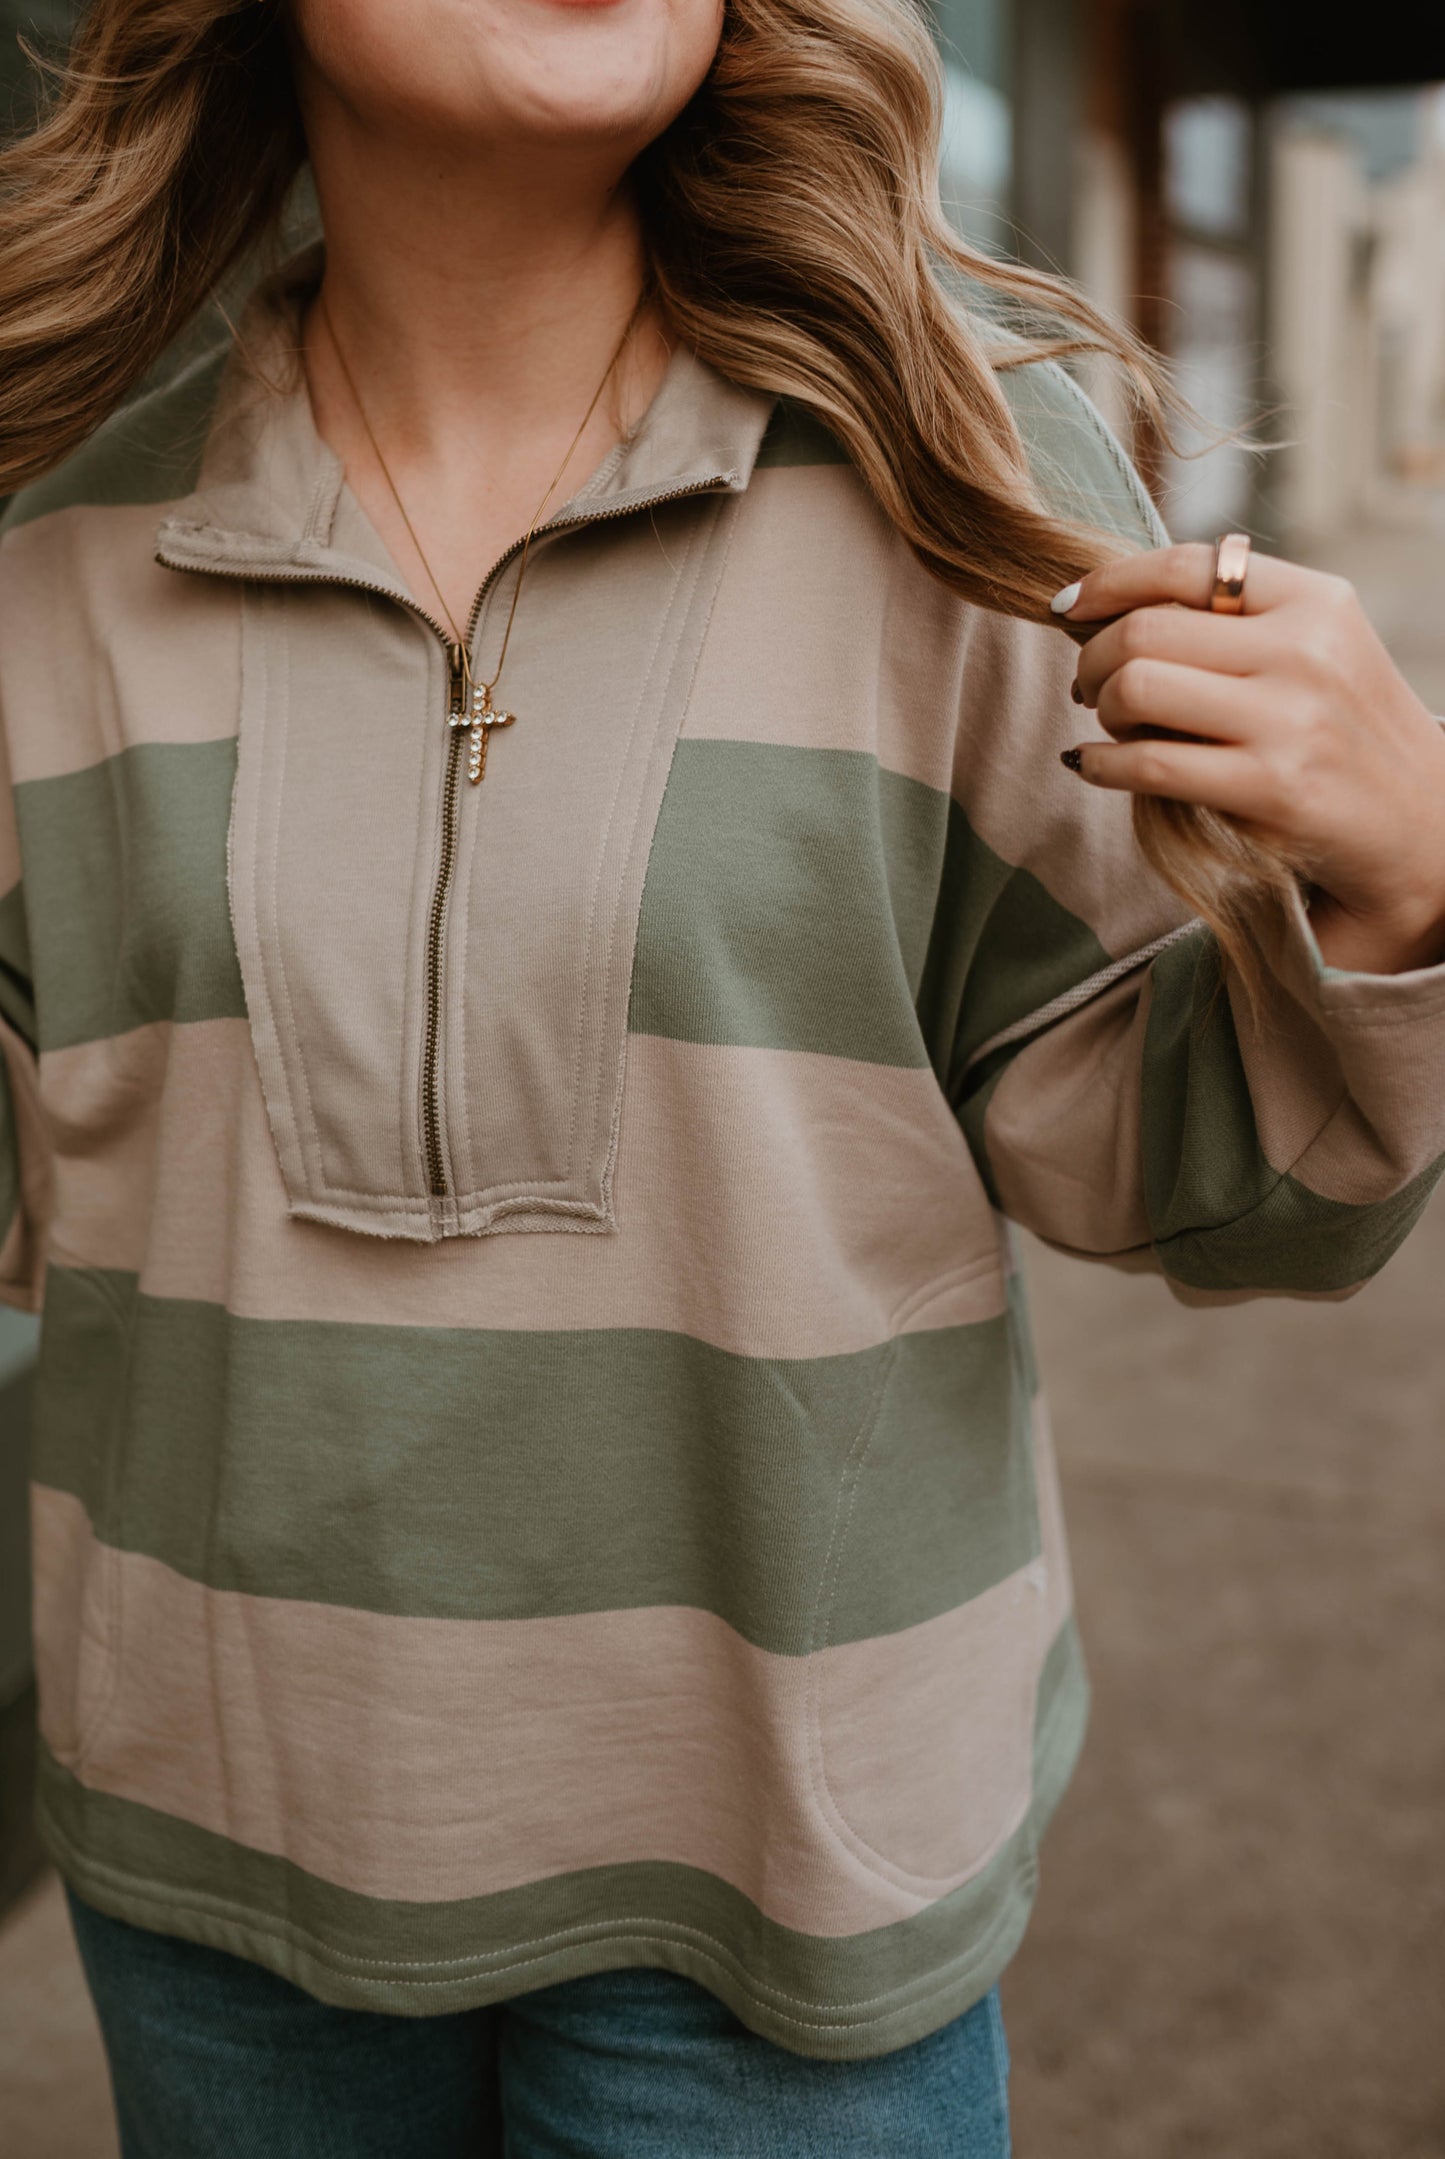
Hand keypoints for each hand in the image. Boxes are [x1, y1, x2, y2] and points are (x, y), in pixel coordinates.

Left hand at [1055, 544, 1444, 974]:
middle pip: (1146, 629)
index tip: (1068, 607)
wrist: (1420, 826)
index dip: (1108, 582)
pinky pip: (1148, 763)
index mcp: (1315, 600)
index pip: (1185, 565)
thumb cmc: (1343, 732)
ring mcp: (1289, 720)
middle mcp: (1305, 650)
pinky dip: (1100, 762)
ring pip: (1138, 687)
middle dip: (1093, 657)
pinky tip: (1092, 764)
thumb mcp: (1316, 648)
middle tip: (1088, 685)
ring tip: (1110, 724)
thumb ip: (1236, 618)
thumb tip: (1110, 602)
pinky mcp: (1270, 788)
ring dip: (1101, 708)